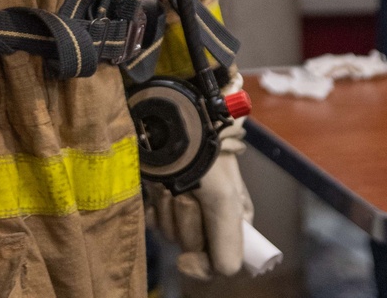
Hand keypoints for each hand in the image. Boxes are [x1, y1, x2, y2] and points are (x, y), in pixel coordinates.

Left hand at [145, 117, 252, 278]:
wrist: (169, 117)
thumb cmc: (203, 153)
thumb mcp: (225, 201)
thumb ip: (228, 247)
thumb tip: (200, 270)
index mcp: (234, 216)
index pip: (222, 260)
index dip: (206, 258)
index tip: (191, 248)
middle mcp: (210, 212)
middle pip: (193, 246)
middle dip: (187, 220)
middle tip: (189, 190)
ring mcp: (183, 202)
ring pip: (171, 232)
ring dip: (168, 206)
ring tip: (171, 177)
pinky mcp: (159, 194)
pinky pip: (153, 220)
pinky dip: (152, 206)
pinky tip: (155, 186)